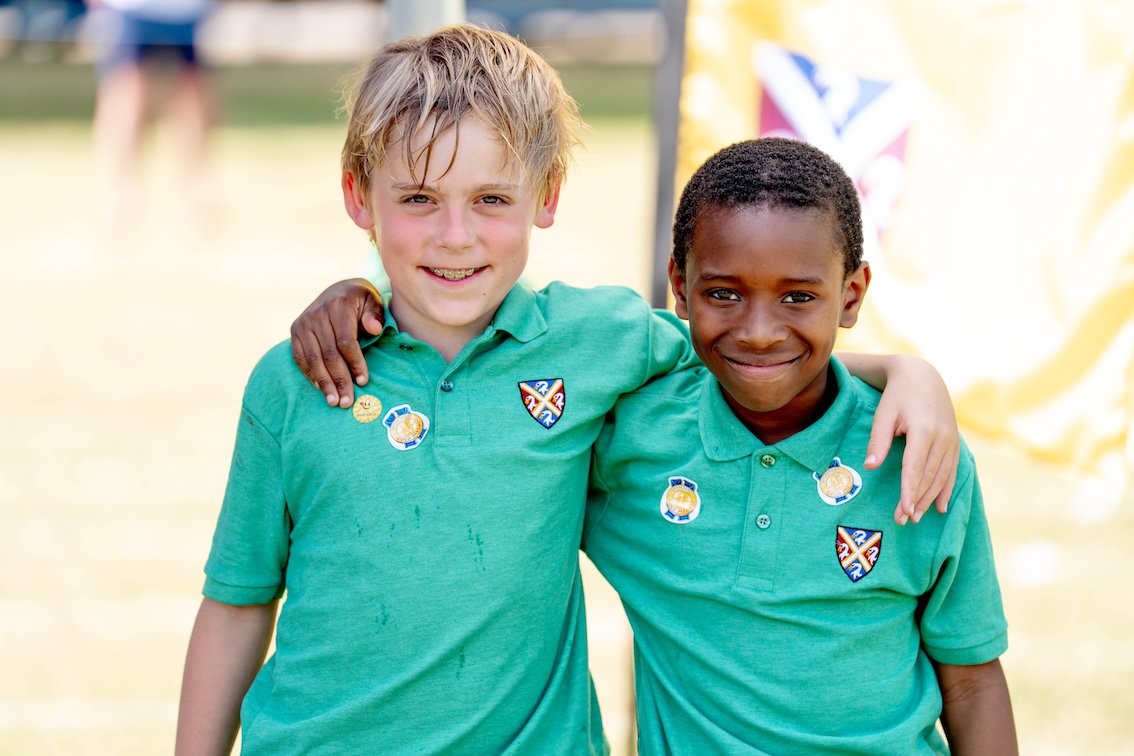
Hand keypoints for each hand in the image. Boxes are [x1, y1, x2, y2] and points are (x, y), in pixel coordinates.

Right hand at [289, 278, 384, 407]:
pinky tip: (320, 388)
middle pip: (329, 354)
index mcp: (339, 306)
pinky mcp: (295, 330)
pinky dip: (310, 373)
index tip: (363, 381)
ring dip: (324, 382)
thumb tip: (375, 329)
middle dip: (339, 379)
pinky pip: (300, 357)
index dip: (355, 363)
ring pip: (313, 358)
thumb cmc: (361, 301)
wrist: (339, 289)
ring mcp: (304, 322)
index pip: (346, 341)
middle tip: (347, 401)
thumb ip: (375, 314)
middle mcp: (317, 314)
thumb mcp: (373, 301)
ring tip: (333, 401)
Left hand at [864, 355, 959, 524]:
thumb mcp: (883, 414)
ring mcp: (951, 440)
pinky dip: (946, 490)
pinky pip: (953, 471)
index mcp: (923, 430)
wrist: (923, 377)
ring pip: (942, 476)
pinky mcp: (955, 442)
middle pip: (929, 476)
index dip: (909, 490)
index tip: (904, 509)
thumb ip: (878, 440)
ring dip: (930, 499)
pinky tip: (940, 507)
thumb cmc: (897, 396)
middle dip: (916, 500)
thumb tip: (870, 467)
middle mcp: (942, 437)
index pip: (915, 467)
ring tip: (915, 517)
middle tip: (903, 520)